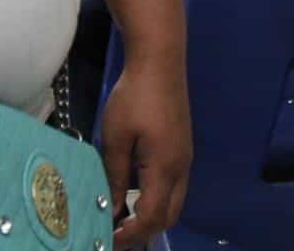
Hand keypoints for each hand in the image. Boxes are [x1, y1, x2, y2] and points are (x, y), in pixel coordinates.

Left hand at [97, 59, 190, 248]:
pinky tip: (134, 194)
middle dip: (144, 232)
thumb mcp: (115, 137)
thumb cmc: (134, 96)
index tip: (108, 239)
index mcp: (165, 167)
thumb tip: (112, 208)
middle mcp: (181, 167)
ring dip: (151, 216)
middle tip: (115, 234)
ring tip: (121, 218)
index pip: (151, 217)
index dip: (130, 234)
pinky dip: (156, 200)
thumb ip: (115, 176)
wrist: (160, 61)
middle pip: (169, 216)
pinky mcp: (182, 148)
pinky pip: (174, 186)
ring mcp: (185, 157)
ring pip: (174, 202)